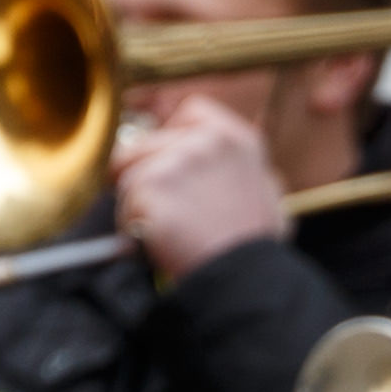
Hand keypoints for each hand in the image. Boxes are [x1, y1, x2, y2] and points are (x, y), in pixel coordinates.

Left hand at [113, 94, 290, 278]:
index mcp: (236, 139)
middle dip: (144, 172)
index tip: (168, 159)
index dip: (173, 135)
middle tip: (155, 204)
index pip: (190, 111)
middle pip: (147, 142)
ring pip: (129, 171)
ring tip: (159, 230)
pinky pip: (124, 202)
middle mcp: (204, 141)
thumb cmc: (252, 247)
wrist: (239, 280)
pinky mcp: (149, 186)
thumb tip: (224, 163)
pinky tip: (153, 242)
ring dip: (135, 201)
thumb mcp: (267, 195)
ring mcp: (174, 161)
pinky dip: (130, 226)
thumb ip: (244, 170)